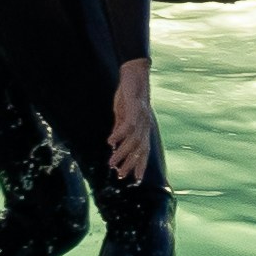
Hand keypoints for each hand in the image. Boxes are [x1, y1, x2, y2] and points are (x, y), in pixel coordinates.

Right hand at [107, 58, 155, 186]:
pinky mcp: (135, 109)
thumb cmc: (129, 97)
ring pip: (133, 141)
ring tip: (111, 163)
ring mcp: (141, 118)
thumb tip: (115, 145)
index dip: (141, 165)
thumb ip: (120, 129)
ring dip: (122, 153)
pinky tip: (110, 142)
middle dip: (131, 164)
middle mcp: (145, 126)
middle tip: (121, 176)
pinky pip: (127, 126)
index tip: (137, 179)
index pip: (144, 151)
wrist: (134, 76)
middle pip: (140, 150)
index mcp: (143, 128)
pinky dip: (119, 135)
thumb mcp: (123, 115)